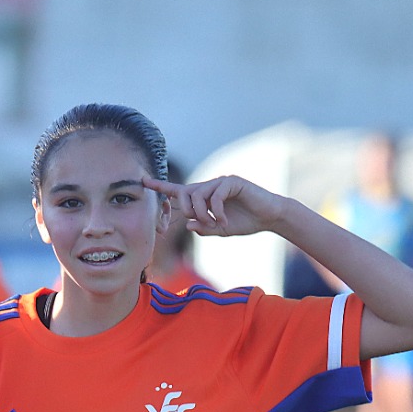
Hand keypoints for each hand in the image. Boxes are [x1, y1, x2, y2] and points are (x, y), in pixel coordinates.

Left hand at [142, 175, 287, 237]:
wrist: (269, 217)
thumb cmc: (245, 222)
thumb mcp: (219, 230)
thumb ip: (203, 228)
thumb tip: (188, 224)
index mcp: (204, 197)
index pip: (178, 191)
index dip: (160, 186)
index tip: (143, 181)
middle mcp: (209, 186)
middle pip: (184, 194)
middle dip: (188, 211)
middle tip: (204, 223)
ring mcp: (220, 182)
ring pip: (198, 195)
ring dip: (203, 214)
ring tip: (216, 224)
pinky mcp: (232, 182)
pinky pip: (214, 196)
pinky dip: (216, 211)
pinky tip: (223, 220)